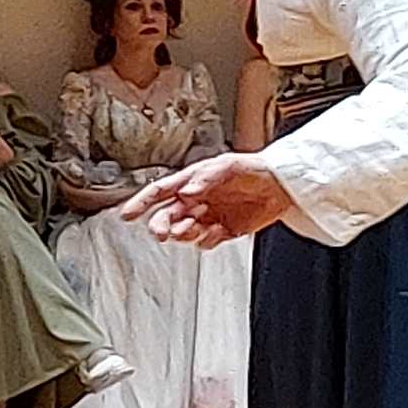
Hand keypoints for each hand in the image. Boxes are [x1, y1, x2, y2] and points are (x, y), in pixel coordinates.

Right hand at [126, 156, 295, 247]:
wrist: (281, 184)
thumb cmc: (253, 168)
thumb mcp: (228, 165)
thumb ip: (205, 178)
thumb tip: (187, 191)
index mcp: (191, 182)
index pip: (159, 192)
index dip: (140, 203)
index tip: (126, 214)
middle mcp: (196, 201)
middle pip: (166, 217)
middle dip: (160, 226)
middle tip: (162, 232)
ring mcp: (208, 217)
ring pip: (184, 232)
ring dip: (183, 233)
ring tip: (191, 228)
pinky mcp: (223, 231)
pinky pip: (206, 241)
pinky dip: (207, 240)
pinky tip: (215, 232)